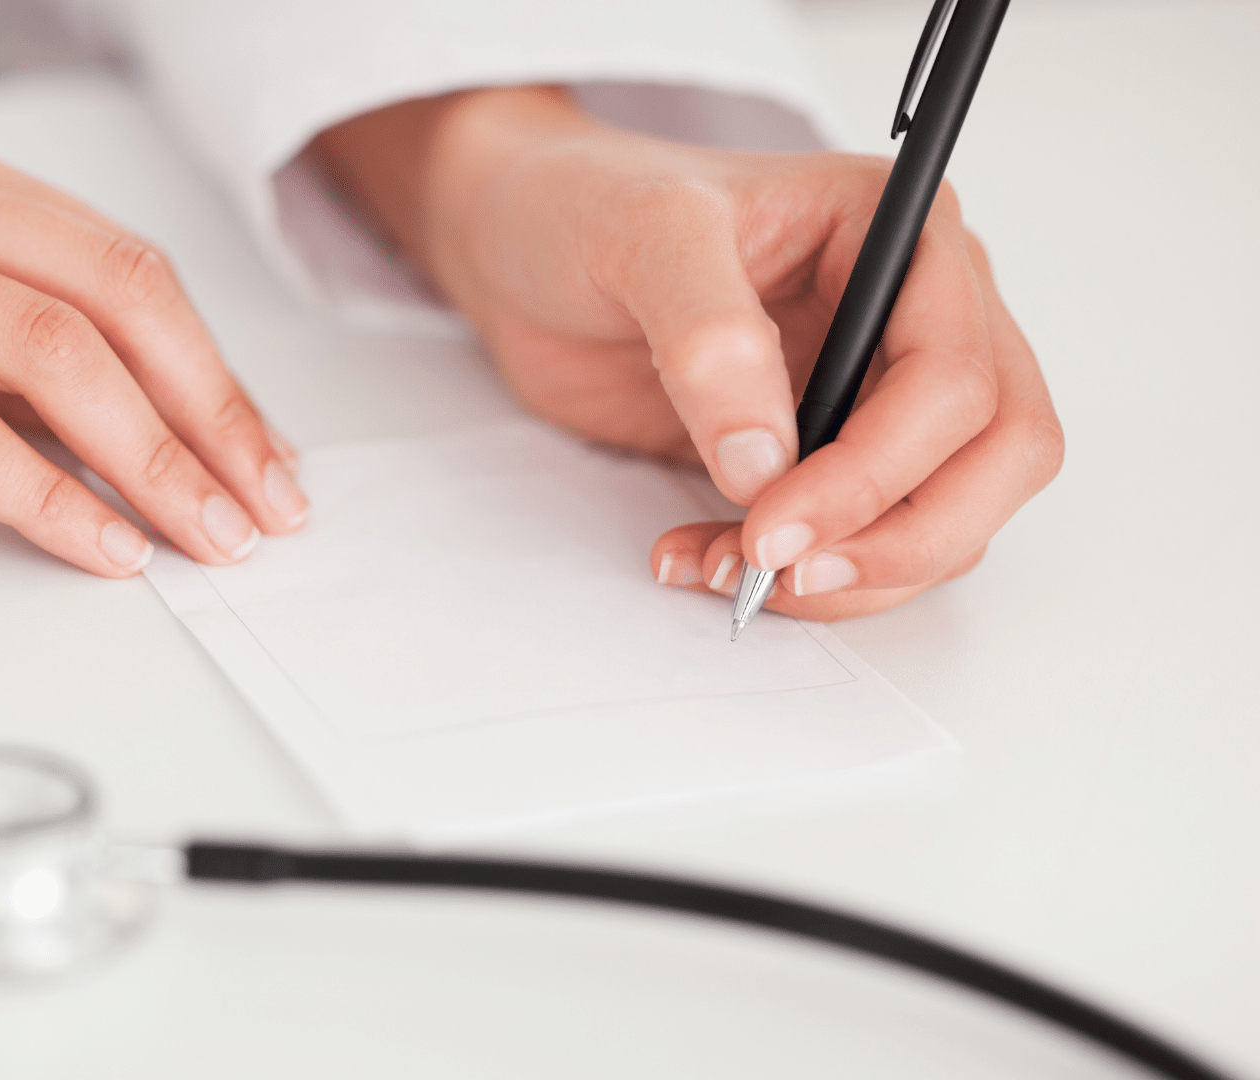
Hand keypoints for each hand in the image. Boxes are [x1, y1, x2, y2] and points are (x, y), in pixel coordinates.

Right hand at [0, 124, 308, 575]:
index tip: (260, 458)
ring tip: (201, 537)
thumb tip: (120, 435)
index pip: (124, 270)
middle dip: (211, 414)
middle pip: (117, 299)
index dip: (212, 372)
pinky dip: (40, 491)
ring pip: (52, 352)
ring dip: (150, 457)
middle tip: (262, 507)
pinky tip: (95, 543)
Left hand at [314, 87, 1060, 618]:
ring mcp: (881, 391)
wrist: (525, 245)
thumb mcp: (640, 236)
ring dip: (847, 571)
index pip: (956, 374)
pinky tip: (704, 558)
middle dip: (901, 537)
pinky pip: (864, 540)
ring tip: (720, 565)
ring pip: (945, 517)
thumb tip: (765, 457)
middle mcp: (919, 313)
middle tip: (780, 570)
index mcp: (902, 233)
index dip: (878, 468)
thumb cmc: (589, 207)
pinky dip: (802, 576)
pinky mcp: (830, 455)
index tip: (773, 521)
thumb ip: (709, 335)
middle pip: (997, 457)